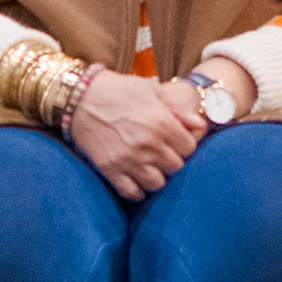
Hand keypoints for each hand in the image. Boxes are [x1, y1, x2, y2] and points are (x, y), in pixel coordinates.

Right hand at [67, 67, 206, 199]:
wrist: (81, 98)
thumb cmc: (119, 90)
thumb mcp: (152, 90)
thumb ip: (179, 109)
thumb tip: (200, 124)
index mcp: (161, 122)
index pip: (189, 148)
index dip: (185, 145)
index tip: (177, 142)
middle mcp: (147, 143)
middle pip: (175, 167)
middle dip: (172, 160)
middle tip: (163, 153)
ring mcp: (129, 159)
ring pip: (157, 183)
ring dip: (157, 176)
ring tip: (151, 167)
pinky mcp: (111, 169)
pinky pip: (132, 192)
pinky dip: (137, 190)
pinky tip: (136, 179)